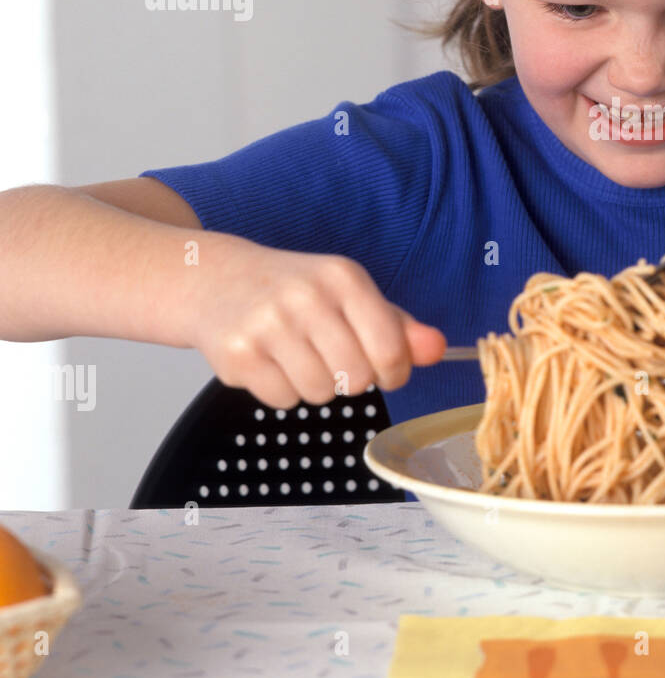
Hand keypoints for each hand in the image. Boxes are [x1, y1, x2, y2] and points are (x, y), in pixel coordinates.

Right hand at [189, 240, 445, 407]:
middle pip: (357, 378)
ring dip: (317, 386)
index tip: (387, 369)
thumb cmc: (294, 290)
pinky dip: (283, 391)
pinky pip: (283, 400)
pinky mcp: (238, 354)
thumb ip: (398, 326)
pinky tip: (272, 361)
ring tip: (299, 355)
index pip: (390, 347)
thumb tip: (438, 349)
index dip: (395, 371)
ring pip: (321, 393)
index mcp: (343, 278)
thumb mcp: (349, 294)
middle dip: (353, 379)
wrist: (214, 279)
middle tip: (335, 358)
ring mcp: (268, 325)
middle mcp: (306, 297)